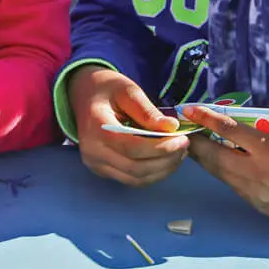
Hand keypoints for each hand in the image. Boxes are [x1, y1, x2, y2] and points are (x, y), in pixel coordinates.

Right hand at [71, 66, 188, 187]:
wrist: (84, 95)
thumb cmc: (107, 89)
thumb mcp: (128, 90)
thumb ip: (147, 111)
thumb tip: (172, 127)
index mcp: (96, 128)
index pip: (132, 147)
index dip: (161, 148)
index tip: (183, 139)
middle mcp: (92, 151)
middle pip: (136, 168)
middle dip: (166, 160)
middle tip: (185, 146)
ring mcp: (95, 164)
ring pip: (136, 179)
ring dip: (162, 170)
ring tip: (179, 153)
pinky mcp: (102, 170)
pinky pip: (131, 179)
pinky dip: (152, 174)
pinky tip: (165, 160)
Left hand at [184, 103, 268, 220]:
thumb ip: (264, 127)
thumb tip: (231, 114)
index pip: (231, 131)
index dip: (208, 118)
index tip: (190, 109)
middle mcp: (258, 172)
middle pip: (215, 156)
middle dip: (196, 142)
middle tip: (183, 129)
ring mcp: (253, 191)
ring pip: (217, 172)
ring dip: (202, 157)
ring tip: (192, 143)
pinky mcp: (251, 202)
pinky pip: (228, 183)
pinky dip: (217, 170)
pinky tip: (212, 160)